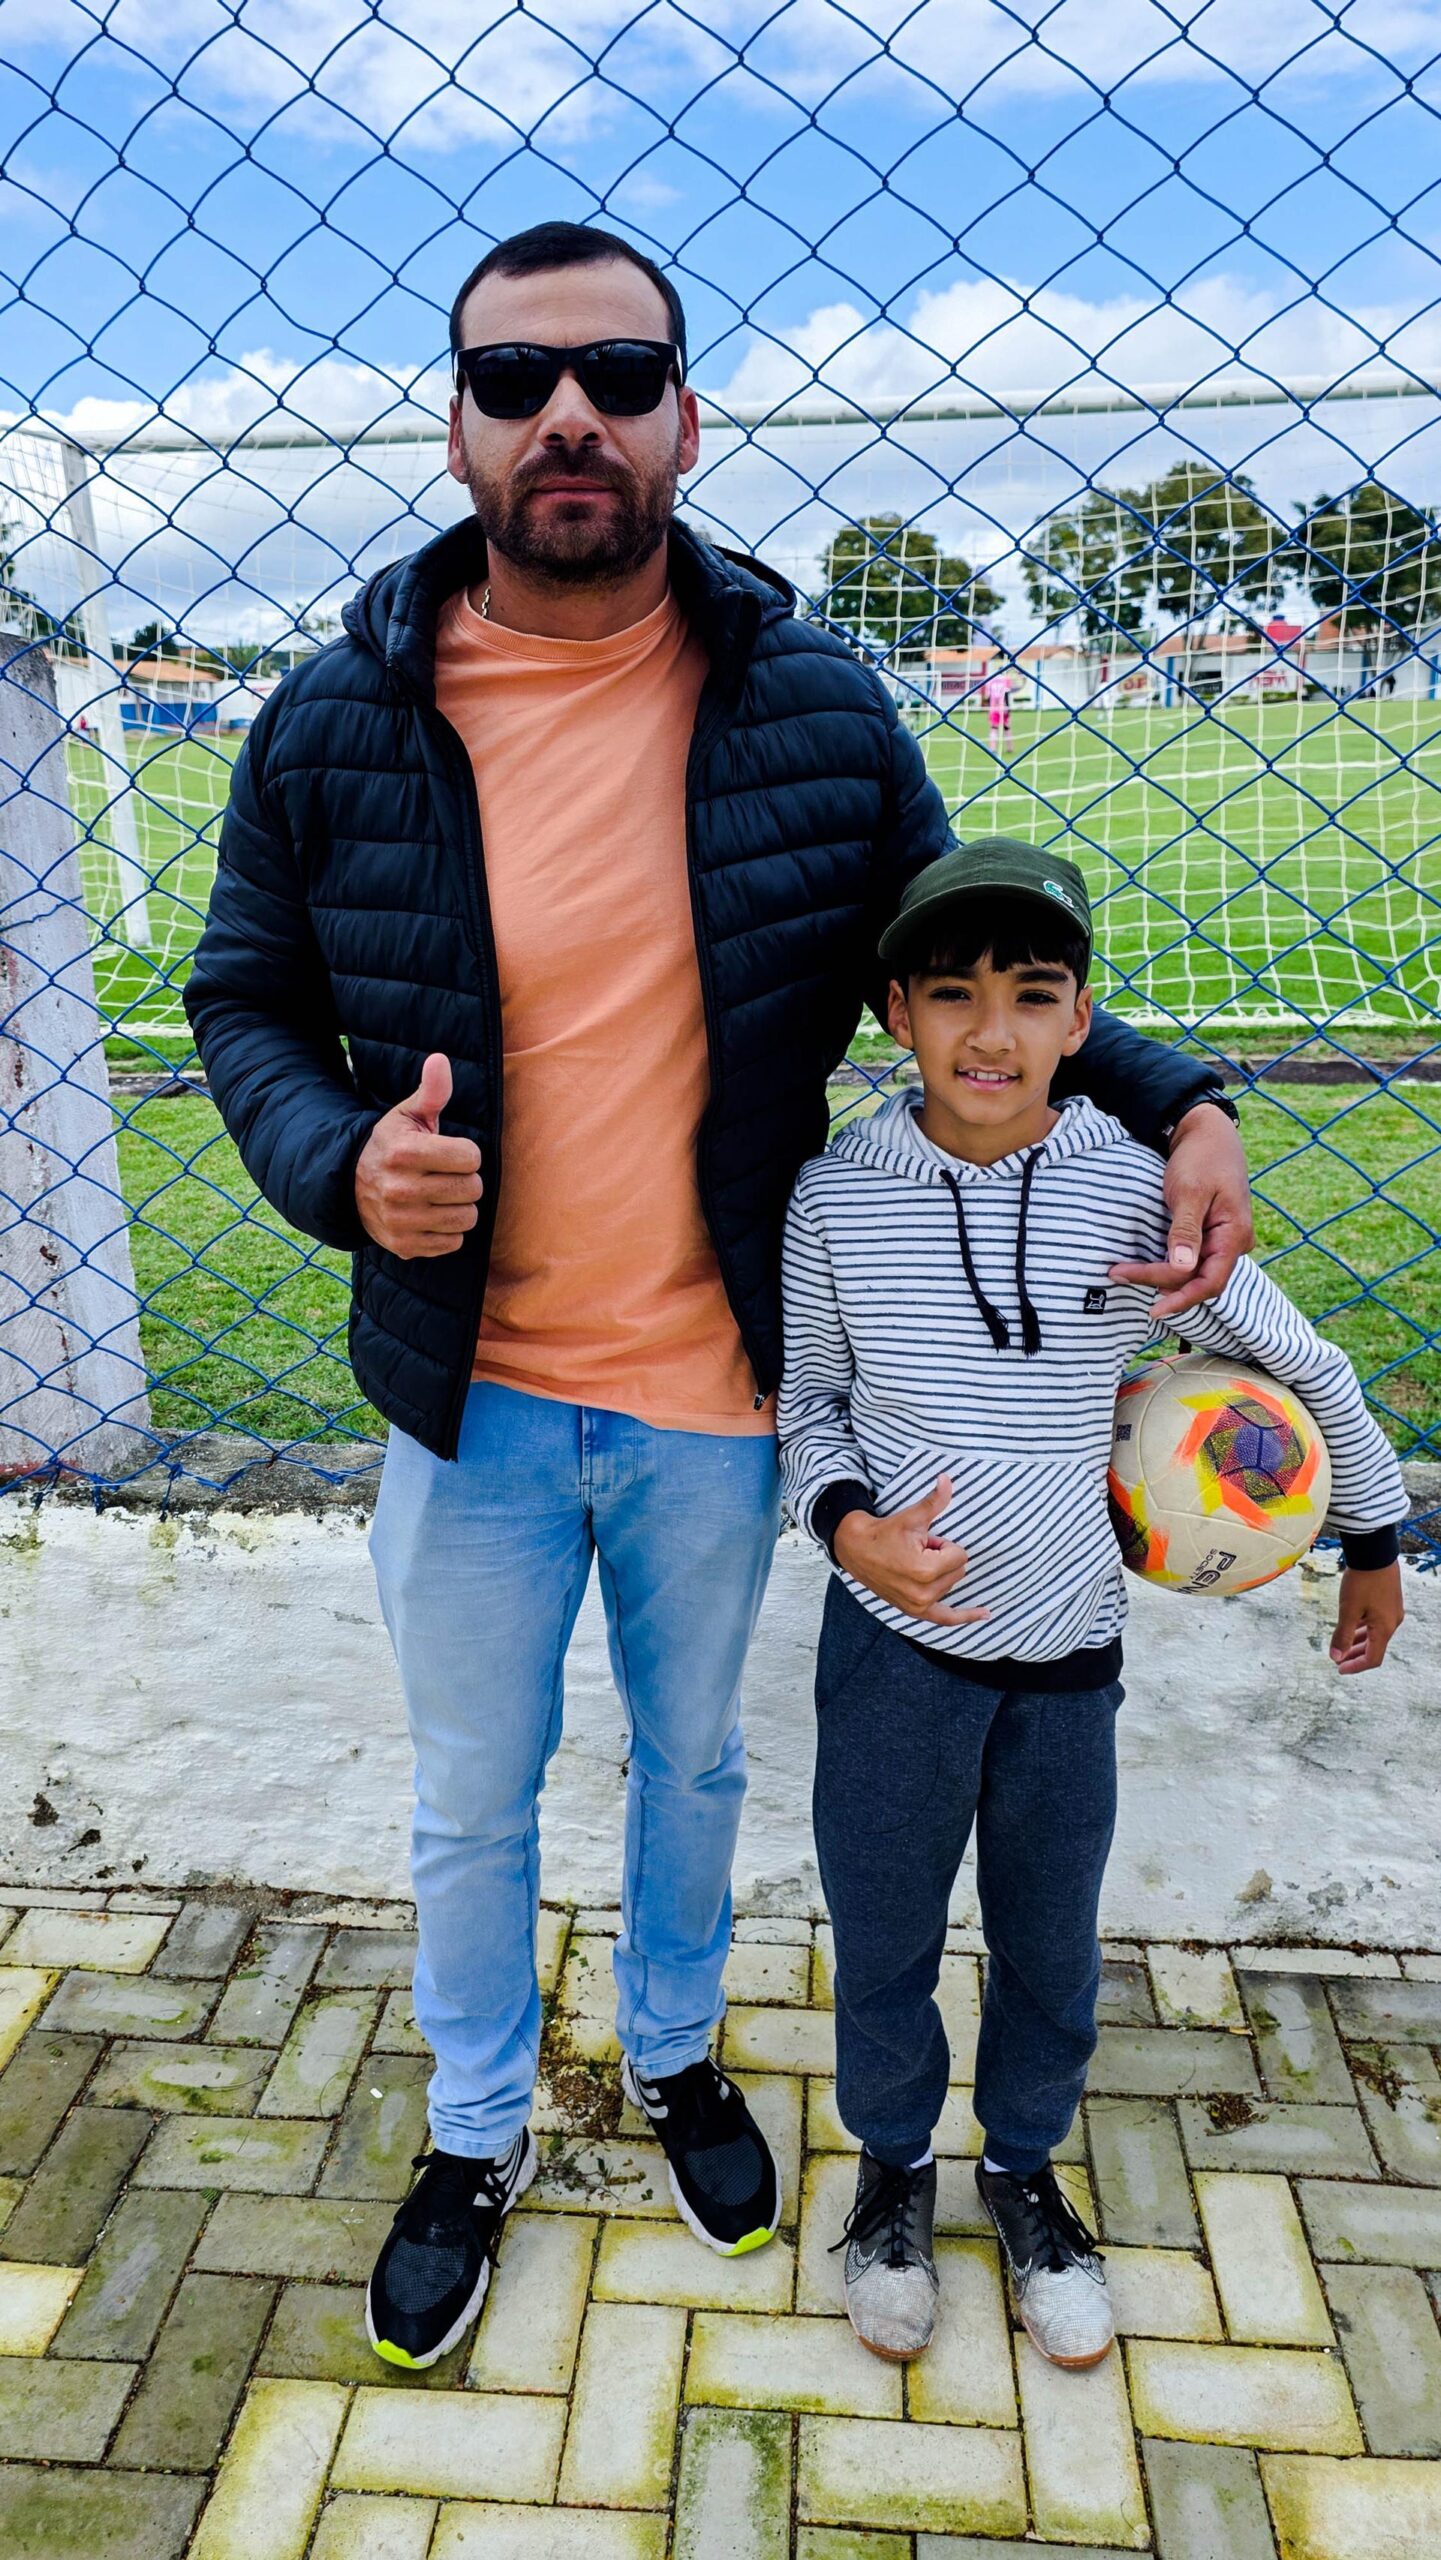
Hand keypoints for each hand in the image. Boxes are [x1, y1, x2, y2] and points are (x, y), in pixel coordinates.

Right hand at [354, 1054, 482, 1258]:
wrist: (353, 1186)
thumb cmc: (393, 1145)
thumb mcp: (408, 1115)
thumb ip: (431, 1091)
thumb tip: (440, 1060)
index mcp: (404, 1152)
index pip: (471, 1157)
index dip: (466, 1154)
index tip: (450, 1153)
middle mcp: (400, 1188)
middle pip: (472, 1189)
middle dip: (466, 1180)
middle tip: (447, 1176)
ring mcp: (401, 1221)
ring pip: (466, 1218)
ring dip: (461, 1207)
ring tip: (442, 1196)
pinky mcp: (404, 1246)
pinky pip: (453, 1243)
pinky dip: (449, 1232)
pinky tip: (432, 1216)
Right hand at [831, 1475, 988, 1627]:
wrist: (855, 1550)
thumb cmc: (884, 1533)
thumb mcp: (911, 1517)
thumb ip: (934, 1501)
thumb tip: (946, 1479)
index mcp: (926, 1570)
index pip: (960, 1555)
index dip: (944, 1544)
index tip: (923, 1541)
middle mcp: (924, 1592)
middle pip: (958, 1571)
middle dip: (942, 1558)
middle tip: (916, 1551)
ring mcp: (919, 1605)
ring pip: (951, 1585)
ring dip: (938, 1573)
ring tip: (913, 1564)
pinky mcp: (915, 1611)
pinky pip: (946, 1618)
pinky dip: (965, 1617)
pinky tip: (986, 1615)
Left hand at [1109, 1100, 1253, 1319]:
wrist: (1206, 1132)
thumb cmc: (1201, 1157)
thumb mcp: (1190, 1191)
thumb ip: (1185, 1230)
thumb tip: (1182, 1269)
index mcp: (1235, 1235)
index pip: (1209, 1282)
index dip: (1181, 1299)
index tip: (1152, 1308)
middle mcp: (1233, 1243)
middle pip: (1199, 1280)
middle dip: (1161, 1284)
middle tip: (1120, 1274)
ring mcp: (1222, 1239)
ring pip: (1194, 1272)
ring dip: (1162, 1277)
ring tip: (1126, 1272)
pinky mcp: (1209, 1234)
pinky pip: (1191, 1259)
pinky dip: (1168, 1265)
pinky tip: (1145, 1265)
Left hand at [1330, 1562, 1403, 1674]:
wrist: (1374, 1553)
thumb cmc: (1362, 1581)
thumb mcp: (1348, 1611)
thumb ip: (1342, 1635)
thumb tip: (1336, 1657)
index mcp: (1384, 1629)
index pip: (1372, 1659)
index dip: (1355, 1667)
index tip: (1339, 1669)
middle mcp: (1392, 1622)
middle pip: (1374, 1647)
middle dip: (1355, 1655)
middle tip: (1338, 1659)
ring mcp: (1392, 1611)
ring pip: (1375, 1634)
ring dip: (1359, 1642)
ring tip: (1342, 1645)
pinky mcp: (1389, 1600)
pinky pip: (1376, 1621)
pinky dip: (1363, 1628)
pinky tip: (1351, 1626)